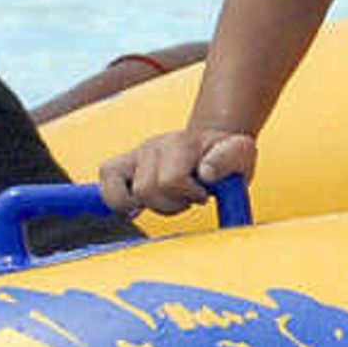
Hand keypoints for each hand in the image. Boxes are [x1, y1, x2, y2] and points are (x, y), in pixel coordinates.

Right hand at [92, 124, 254, 218]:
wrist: (212, 142)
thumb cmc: (226, 154)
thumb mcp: (241, 152)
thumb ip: (228, 159)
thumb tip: (204, 173)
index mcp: (184, 143)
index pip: (170, 179)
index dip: (188, 195)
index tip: (204, 194)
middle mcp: (156, 144)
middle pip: (147, 189)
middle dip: (171, 203)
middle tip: (189, 198)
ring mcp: (139, 152)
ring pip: (127, 192)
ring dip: (152, 204)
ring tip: (170, 198)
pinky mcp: (125, 162)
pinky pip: (106, 175)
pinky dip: (117, 197)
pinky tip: (137, 204)